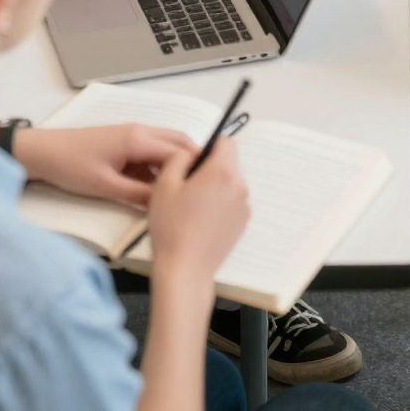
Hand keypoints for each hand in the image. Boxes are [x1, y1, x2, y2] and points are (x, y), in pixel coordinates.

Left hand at [16, 123, 193, 205]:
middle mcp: (140, 132)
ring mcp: (132, 135)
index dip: (195, 168)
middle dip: (192, 162)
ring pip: (166, 147)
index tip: (207, 189)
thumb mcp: (106, 186)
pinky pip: (152, 152)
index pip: (179, 151)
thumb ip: (138, 195)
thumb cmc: (72, 166)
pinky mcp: (124, 142)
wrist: (43, 152)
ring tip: (184, 191)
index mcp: (138, 139)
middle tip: (203, 189)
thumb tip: (165, 206)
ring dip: (175, 165)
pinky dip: (160, 167)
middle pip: (178, 142)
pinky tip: (160, 188)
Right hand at [147, 138, 249, 282]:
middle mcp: (240, 186)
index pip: (227, 142)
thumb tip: (190, 153)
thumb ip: (178, 158)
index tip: (194, 160)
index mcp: (223, 172)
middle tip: (187, 185)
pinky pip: (234, 202)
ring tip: (193, 205)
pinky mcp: (243, 224)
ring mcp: (244, 206)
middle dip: (211, 167)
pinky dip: (221, 203)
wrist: (185, 268)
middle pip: (230, 163)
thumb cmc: (172, 225)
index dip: (210, 145)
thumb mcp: (165, 184)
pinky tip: (202, 220)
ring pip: (231, 183)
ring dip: (216, 186)